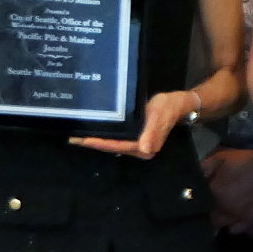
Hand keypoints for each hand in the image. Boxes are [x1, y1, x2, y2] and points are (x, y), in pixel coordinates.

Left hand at [71, 90, 194, 158]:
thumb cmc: (169, 108)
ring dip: (96, 139)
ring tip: (78, 133)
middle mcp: (139, 148)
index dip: (98, 143)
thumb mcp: (160, 116)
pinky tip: (94, 128)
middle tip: (72, 136)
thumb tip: (145, 148)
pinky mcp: (136, 136)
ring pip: (112, 143)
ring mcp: (137, 143)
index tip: (81, 140)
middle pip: (111, 147)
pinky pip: (116, 137)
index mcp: (144, 147)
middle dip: (93, 142)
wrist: (180, 103)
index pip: (116, 146)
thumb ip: (153, 131)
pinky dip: (104, 134)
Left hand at [203, 147, 252, 227]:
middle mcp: (224, 209)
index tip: (196, 198)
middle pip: (208, 217)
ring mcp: (238, 217)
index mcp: (215, 193)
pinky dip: (231, 226)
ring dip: (217, 218)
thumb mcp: (221, 158)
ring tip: (219, 210)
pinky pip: (235, 229)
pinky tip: (230, 218)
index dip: (196, 202)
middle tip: (208, 203)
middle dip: (206, 211)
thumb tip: (191, 181)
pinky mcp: (250, 220)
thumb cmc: (246, 161)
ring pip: (220, 224)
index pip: (197, 204)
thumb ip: (203, 169)